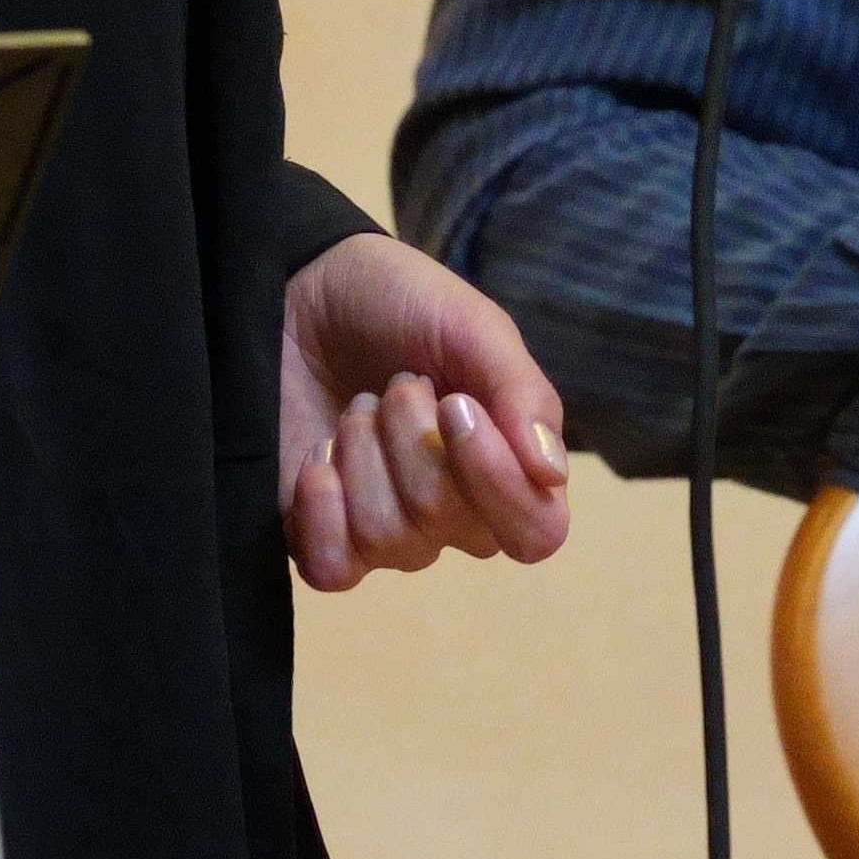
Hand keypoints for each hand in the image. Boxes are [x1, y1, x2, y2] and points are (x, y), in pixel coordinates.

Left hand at [277, 232, 572, 590]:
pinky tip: (317, 457)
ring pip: (387, 539)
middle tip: (398, 382)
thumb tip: (550, 475)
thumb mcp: (473, 327)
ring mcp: (387, 530)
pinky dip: (319, 511)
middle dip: (411, 438)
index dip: (499, 482)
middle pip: (451, 525)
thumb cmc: (402, 305)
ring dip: (362, 453)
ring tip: (357, 405)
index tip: (454, 405)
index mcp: (509, 466)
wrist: (307, 291)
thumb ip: (522, 393)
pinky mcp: (323, 535)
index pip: (536, 531)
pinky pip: (331, 567)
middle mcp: (455, 516)